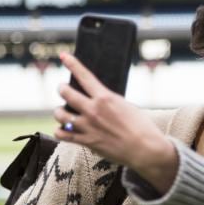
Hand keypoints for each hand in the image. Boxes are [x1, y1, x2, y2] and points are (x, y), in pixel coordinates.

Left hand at [54, 52, 177, 193]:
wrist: (144, 149)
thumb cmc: (141, 126)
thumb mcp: (126, 106)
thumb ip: (108, 101)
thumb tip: (97, 98)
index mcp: (105, 98)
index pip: (84, 76)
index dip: (72, 64)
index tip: (63, 56)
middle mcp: (93, 110)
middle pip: (66, 93)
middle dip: (62, 88)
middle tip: (63, 88)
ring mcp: (88, 126)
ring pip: (60, 114)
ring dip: (59, 111)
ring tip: (63, 111)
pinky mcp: (86, 141)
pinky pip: (63, 134)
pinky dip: (60, 131)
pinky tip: (63, 129)